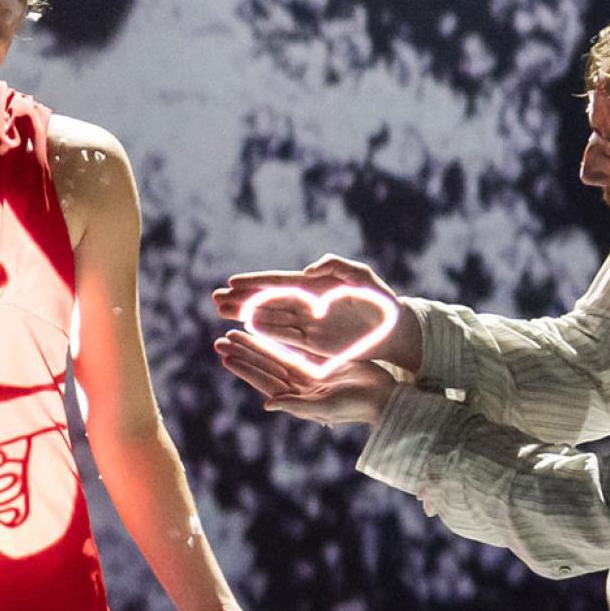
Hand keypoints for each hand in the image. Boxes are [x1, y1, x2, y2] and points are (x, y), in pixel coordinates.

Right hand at [212, 254, 422, 373]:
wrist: (395, 327)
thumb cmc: (380, 298)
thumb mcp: (361, 276)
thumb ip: (337, 266)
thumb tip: (309, 271)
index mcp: (314, 286)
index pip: (279, 283)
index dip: (256, 283)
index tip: (232, 282)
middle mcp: (306, 305)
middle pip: (267, 301)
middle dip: (242, 299)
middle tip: (215, 298)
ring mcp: (308, 325)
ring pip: (271, 319)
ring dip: (247, 316)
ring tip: (222, 312)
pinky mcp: (315, 344)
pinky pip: (286, 338)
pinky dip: (267, 333)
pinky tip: (249, 329)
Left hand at [214, 330, 399, 427]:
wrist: (382, 399)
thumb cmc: (356, 407)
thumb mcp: (325, 407)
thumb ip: (296, 405)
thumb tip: (267, 404)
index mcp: (296, 399)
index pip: (264, 380)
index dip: (245, 367)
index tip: (225, 355)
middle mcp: (298, 388)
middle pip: (265, 366)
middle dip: (244, 352)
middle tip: (221, 338)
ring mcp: (308, 377)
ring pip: (276, 357)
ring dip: (256, 346)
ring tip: (236, 332)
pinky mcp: (321, 367)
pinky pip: (294, 351)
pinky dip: (279, 342)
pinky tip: (266, 332)